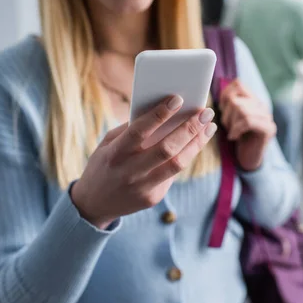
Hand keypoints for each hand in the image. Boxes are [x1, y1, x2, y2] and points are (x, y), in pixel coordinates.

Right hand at [71, 95, 216, 227]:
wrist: (93, 204)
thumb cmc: (105, 164)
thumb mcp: (108, 145)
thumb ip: (131, 130)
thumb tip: (165, 112)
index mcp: (115, 153)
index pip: (139, 130)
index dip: (159, 114)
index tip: (178, 98)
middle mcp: (129, 172)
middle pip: (166, 148)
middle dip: (189, 128)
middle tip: (206, 113)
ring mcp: (142, 187)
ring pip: (178, 164)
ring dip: (197, 143)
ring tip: (209, 127)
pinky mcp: (153, 198)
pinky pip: (173, 174)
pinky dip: (185, 156)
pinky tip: (195, 143)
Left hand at [219, 80, 276, 170]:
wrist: (249, 158)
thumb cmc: (237, 137)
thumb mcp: (229, 117)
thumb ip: (227, 104)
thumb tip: (220, 93)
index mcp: (252, 99)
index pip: (238, 84)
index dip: (225, 95)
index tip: (221, 109)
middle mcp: (261, 105)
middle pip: (236, 100)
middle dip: (225, 114)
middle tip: (226, 126)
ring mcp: (267, 116)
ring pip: (241, 110)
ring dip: (230, 123)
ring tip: (231, 132)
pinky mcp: (269, 129)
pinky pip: (248, 121)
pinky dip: (236, 129)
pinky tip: (233, 137)